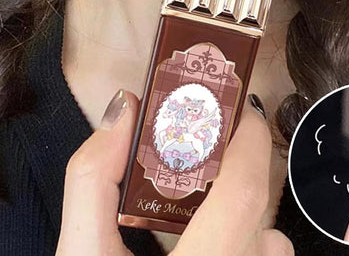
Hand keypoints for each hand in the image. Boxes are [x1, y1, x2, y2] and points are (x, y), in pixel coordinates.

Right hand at [55, 89, 293, 255]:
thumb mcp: (79, 255)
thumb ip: (93, 177)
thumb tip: (124, 107)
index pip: (245, 197)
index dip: (251, 145)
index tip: (245, 111)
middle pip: (259, 217)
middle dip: (240, 173)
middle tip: (214, 149)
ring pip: (269, 248)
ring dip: (246, 217)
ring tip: (207, 206)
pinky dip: (250, 247)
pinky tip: (218, 247)